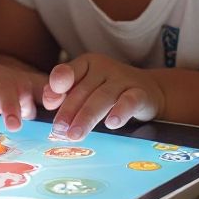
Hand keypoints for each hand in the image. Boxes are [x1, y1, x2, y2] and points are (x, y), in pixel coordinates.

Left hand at [43, 54, 163, 138]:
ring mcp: (123, 79)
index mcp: (87, 64)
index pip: (68, 71)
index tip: (49, 105)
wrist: (149, 91)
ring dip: (87, 117)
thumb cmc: (109, 92)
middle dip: (69, 111)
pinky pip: (130, 101)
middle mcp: (104, 67)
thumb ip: (66, 94)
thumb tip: (49, 102)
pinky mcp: (141, 93)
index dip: (56, 87)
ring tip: (75, 135)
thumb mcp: (86, 90)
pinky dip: (120, 111)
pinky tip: (111, 124)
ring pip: (103, 97)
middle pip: (83, 90)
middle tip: (59, 131)